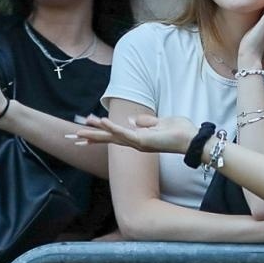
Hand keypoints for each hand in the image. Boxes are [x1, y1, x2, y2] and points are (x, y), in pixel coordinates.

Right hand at [72, 112, 195, 153]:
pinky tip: (101, 122)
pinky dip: (112, 127)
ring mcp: (137, 143)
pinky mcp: (142, 141)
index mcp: (137, 138)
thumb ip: (145, 122)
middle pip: (108, 139)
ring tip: (79, 130)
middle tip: (72, 137)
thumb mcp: (160, 122)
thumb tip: (131, 119)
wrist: (192, 139)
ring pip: (111, 137)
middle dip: (90, 138)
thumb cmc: (180, 131)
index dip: (99, 133)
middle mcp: (134, 143)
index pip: (114, 135)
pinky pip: (123, 132)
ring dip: (96, 132)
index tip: (82, 133)